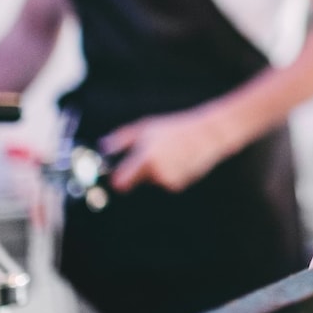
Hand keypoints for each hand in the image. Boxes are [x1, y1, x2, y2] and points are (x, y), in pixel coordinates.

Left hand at [101, 105, 249, 192]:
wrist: (208, 135)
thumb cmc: (175, 128)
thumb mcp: (146, 127)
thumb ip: (122, 139)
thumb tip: (103, 147)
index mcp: (145, 158)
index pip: (120, 182)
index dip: (116, 180)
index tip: (116, 176)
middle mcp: (155, 172)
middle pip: (135, 181)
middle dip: (138, 172)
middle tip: (149, 155)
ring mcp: (168, 180)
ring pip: (151, 181)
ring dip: (155, 171)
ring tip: (169, 153)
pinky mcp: (178, 185)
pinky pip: (164, 182)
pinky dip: (168, 173)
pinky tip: (178, 160)